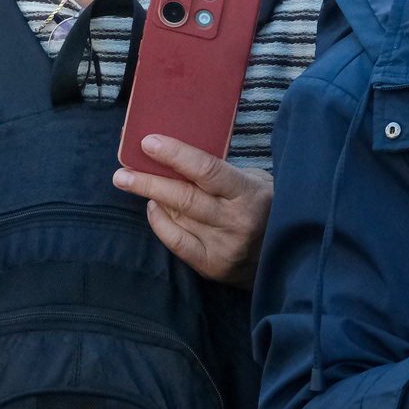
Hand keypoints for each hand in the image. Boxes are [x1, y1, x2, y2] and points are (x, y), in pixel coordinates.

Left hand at [114, 136, 272, 287]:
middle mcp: (236, 220)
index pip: (207, 169)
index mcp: (249, 192)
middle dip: (149, 181)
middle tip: (122, 171)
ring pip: (178, 218)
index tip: (149, 142)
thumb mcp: (256, 181)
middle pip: (185, 197)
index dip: (176, 155)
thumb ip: (222, 172)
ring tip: (129, 182)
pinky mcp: (214, 266)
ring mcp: (225, 246)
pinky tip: (154, 209)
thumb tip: (176, 154)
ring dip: (150, 198)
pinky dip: (160, 224)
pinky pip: (177, 243)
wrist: (287, 258)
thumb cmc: (266, 207)